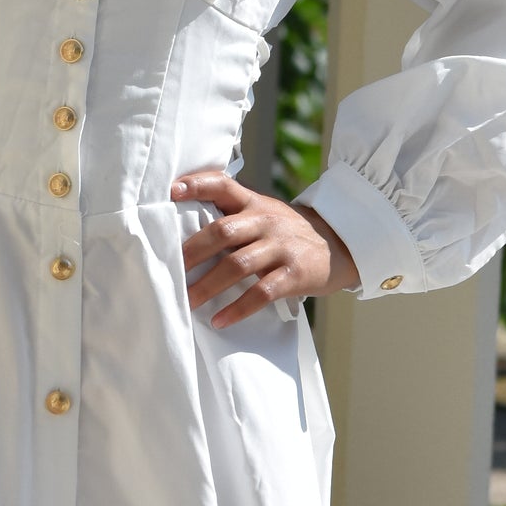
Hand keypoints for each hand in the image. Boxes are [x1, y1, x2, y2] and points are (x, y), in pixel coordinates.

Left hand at [172, 166, 357, 327]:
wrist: (338, 246)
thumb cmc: (285, 233)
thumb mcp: (263, 214)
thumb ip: (230, 215)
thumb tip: (180, 227)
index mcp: (253, 204)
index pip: (223, 185)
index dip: (197, 185)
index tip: (171, 191)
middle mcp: (265, 221)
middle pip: (222, 231)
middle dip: (192, 252)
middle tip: (167, 269)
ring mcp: (281, 247)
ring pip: (237, 265)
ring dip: (208, 286)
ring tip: (186, 302)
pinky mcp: (294, 274)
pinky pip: (262, 292)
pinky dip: (238, 308)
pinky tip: (219, 320)